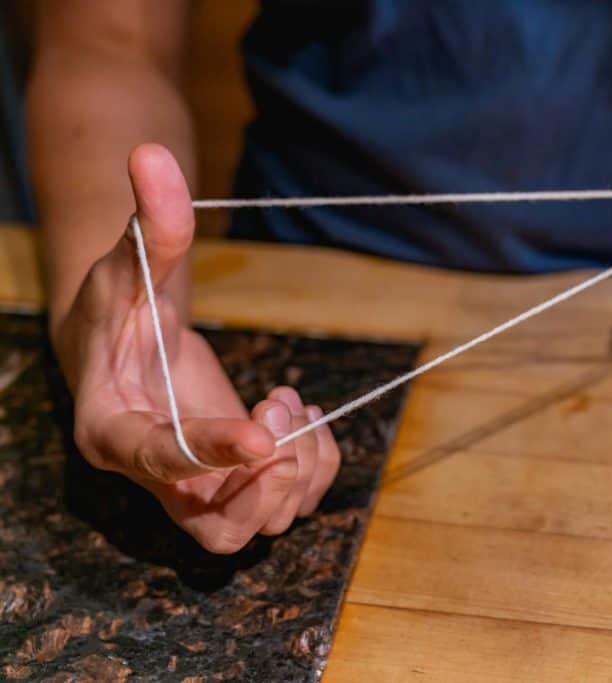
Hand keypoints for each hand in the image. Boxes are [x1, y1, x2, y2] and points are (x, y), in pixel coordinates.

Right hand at [55, 144, 340, 552]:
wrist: (128, 344)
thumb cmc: (122, 306)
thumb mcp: (133, 264)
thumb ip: (150, 223)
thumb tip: (153, 153)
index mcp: (111, 428)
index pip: (154, 460)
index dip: (207, 454)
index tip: (259, 435)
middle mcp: (155, 476)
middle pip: (217, 527)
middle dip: (267, 477)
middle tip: (279, 409)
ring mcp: (199, 487)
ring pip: (258, 526)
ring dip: (298, 472)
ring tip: (290, 402)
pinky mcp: (233, 483)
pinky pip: (283, 506)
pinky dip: (312, 468)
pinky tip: (304, 416)